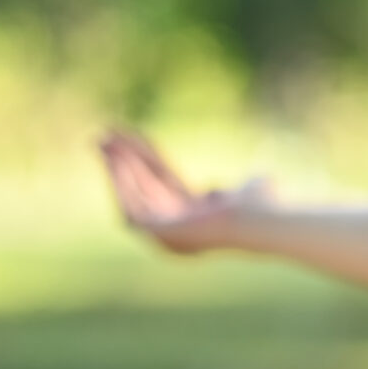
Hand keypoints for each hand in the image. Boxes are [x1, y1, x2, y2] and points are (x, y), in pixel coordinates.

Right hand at [98, 130, 267, 253]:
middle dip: (121, 161)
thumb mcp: (254, 186)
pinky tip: (114, 161)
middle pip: (142, 186)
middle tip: (104, 135)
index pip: (160, 179)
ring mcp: (165, 234)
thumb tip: (264, 178)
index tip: (128, 134)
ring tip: (105, 143)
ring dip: (116, 170)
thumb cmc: (263, 208)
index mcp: (194, 214)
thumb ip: (251, 182)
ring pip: (132, 196)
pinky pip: (130, 207)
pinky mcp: (157, 233)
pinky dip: (120, 184)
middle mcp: (176, 226)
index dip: (144, 155)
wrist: (258, 220)